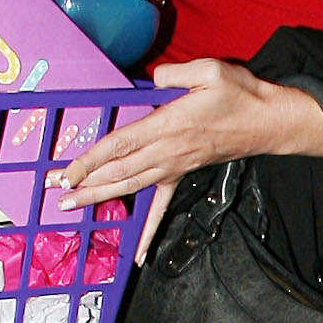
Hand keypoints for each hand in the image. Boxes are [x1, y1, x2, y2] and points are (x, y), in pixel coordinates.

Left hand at [55, 60, 322, 209]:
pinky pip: (162, 205)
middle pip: (117, 171)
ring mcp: (175, 167)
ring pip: (130, 187)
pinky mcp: (184, 173)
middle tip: (54, 191)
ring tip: (73, 205)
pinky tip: (138, 252)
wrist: (268, 122)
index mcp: (169, 125)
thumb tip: (150, 81)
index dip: (89, 160)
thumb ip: (174, 74)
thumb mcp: (209, 70)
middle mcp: (168, 152)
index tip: (67, 173)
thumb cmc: (240, 94)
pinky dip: (148, 229)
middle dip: (83, 182)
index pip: (119, 146)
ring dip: (100, 197)